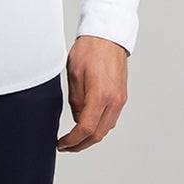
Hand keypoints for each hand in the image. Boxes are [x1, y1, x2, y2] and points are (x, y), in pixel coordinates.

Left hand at [57, 35, 128, 152]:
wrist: (108, 37)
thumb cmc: (90, 50)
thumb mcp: (74, 75)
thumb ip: (75, 101)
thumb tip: (77, 118)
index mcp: (100, 95)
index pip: (85, 129)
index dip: (72, 141)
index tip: (62, 144)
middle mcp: (113, 101)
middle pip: (98, 134)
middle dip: (80, 144)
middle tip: (66, 147)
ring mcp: (120, 100)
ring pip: (106, 129)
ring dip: (90, 137)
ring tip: (74, 139)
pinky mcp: (121, 97)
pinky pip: (111, 119)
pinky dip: (99, 127)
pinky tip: (88, 125)